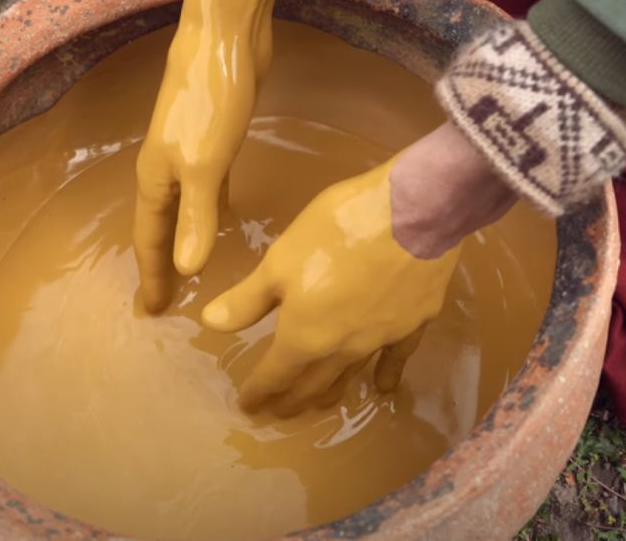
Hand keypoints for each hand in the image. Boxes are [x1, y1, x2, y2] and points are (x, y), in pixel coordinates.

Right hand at [134, 0, 286, 312]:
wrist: (224, 39)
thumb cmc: (211, 102)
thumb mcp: (205, 165)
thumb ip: (197, 217)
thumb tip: (189, 270)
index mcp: (156, 180)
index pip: (150, 241)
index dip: (152, 277)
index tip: (151, 312)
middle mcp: (165, 170)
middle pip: (160, 229)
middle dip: (160, 265)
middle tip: (165, 301)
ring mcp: (188, 154)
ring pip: (181, 210)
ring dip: (182, 240)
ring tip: (188, 270)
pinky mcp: (213, 140)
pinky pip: (204, 191)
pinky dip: (207, 212)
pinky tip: (223, 219)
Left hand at [202, 124, 515, 414]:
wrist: (414, 212)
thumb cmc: (336, 230)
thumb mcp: (279, 260)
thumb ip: (247, 299)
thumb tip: (211, 325)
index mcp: (304, 335)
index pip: (276, 374)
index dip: (260, 392)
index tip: (248, 406)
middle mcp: (342, 348)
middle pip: (312, 384)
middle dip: (291, 400)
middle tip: (279, 413)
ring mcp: (381, 338)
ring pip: (350, 376)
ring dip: (330, 394)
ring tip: (319, 407)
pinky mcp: (413, 322)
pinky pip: (395, 359)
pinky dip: (385, 375)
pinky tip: (383, 387)